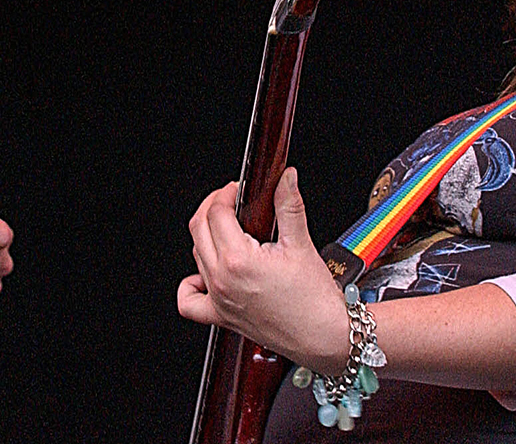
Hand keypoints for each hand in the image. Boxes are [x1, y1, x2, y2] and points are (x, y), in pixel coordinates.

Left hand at [176, 168, 352, 374]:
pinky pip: (190, 302)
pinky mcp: (222, 317)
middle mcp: (222, 281)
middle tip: (229, 201)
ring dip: (207, 236)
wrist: (325, 337)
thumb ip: (289, 205)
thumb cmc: (316, 301)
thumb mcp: (301, 244)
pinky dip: (191, 285)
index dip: (225, 194)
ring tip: (229, 231)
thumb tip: (287, 178)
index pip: (216, 213)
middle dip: (212, 207)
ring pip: (196, 256)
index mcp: (238, 260)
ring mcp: (219, 300)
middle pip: (199, 229)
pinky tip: (206, 273)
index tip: (237, 190)